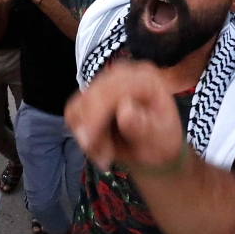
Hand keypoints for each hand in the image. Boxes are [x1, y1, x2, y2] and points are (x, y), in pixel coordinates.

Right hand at [65, 61, 182, 172]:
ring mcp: (105, 83)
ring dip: (86, 135)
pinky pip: (73, 113)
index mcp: (145, 79)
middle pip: (90, 96)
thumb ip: (143, 126)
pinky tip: (99, 146)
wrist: (155, 149)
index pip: (111, 90)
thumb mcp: (161, 139)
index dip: (95, 115)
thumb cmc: (161, 142)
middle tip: (104, 159)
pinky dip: (82, 133)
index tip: (89, 143)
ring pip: (77, 106)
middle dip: (91, 131)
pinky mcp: (91, 95)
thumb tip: (124, 110)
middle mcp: (123, 74)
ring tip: (106, 154)